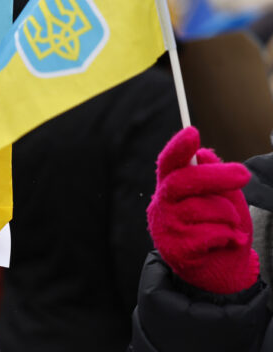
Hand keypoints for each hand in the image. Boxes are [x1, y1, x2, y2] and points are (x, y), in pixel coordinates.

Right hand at [147, 126, 257, 293]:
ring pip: (203, 208)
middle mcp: (163, 204)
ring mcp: (166, 227)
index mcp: (171, 187)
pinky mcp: (176, 249)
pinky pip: (210, 234)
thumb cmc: (219, 229)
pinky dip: (228, 237)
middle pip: (183, 181)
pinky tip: (227, 242)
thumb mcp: (223, 199)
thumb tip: (205, 154)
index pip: (169, 163)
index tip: (191, 133)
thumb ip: (214, 179)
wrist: (219, 271)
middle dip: (215, 175)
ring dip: (228, 216)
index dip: (178, 148)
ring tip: (232, 226)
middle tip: (243, 174)